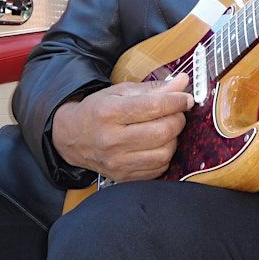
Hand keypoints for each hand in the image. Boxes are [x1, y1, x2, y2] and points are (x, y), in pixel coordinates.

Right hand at [52, 72, 193, 181]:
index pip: (154, 106)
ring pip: (164, 152)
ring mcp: (117, 162)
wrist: (72, 137)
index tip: (186, 98)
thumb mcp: (121, 92)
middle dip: (178, 119)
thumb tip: (182, 82)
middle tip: (176, 113)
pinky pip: (158, 168)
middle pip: (162, 131)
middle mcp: (112, 140)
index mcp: (109, 113)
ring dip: (173, 138)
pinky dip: (164, 155)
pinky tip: (157, 144)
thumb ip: (154, 88)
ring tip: (165, 128)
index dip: (177, 101)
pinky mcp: (123, 177)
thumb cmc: (98, 111)